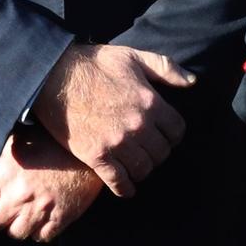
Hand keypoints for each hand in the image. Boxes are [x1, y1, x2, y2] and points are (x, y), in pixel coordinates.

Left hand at [0, 135, 102, 241]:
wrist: (92, 144)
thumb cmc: (49, 140)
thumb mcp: (10, 144)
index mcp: (2, 176)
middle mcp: (18, 196)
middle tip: (2, 205)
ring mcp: (41, 209)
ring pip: (14, 235)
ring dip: (15, 225)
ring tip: (23, 211)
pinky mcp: (62, 218)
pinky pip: (41, 238)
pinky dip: (39, 231)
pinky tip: (42, 216)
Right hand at [30, 43, 189, 197]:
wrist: (52, 76)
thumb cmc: (94, 64)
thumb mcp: (135, 57)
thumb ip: (167, 69)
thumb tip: (192, 82)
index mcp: (151, 103)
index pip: (177, 131)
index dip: (174, 135)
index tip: (166, 136)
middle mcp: (138, 126)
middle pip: (162, 152)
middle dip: (159, 153)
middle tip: (151, 152)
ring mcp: (116, 143)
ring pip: (143, 169)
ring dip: (143, 170)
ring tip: (138, 166)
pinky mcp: (95, 156)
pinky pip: (118, 180)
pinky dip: (125, 188)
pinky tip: (127, 189)